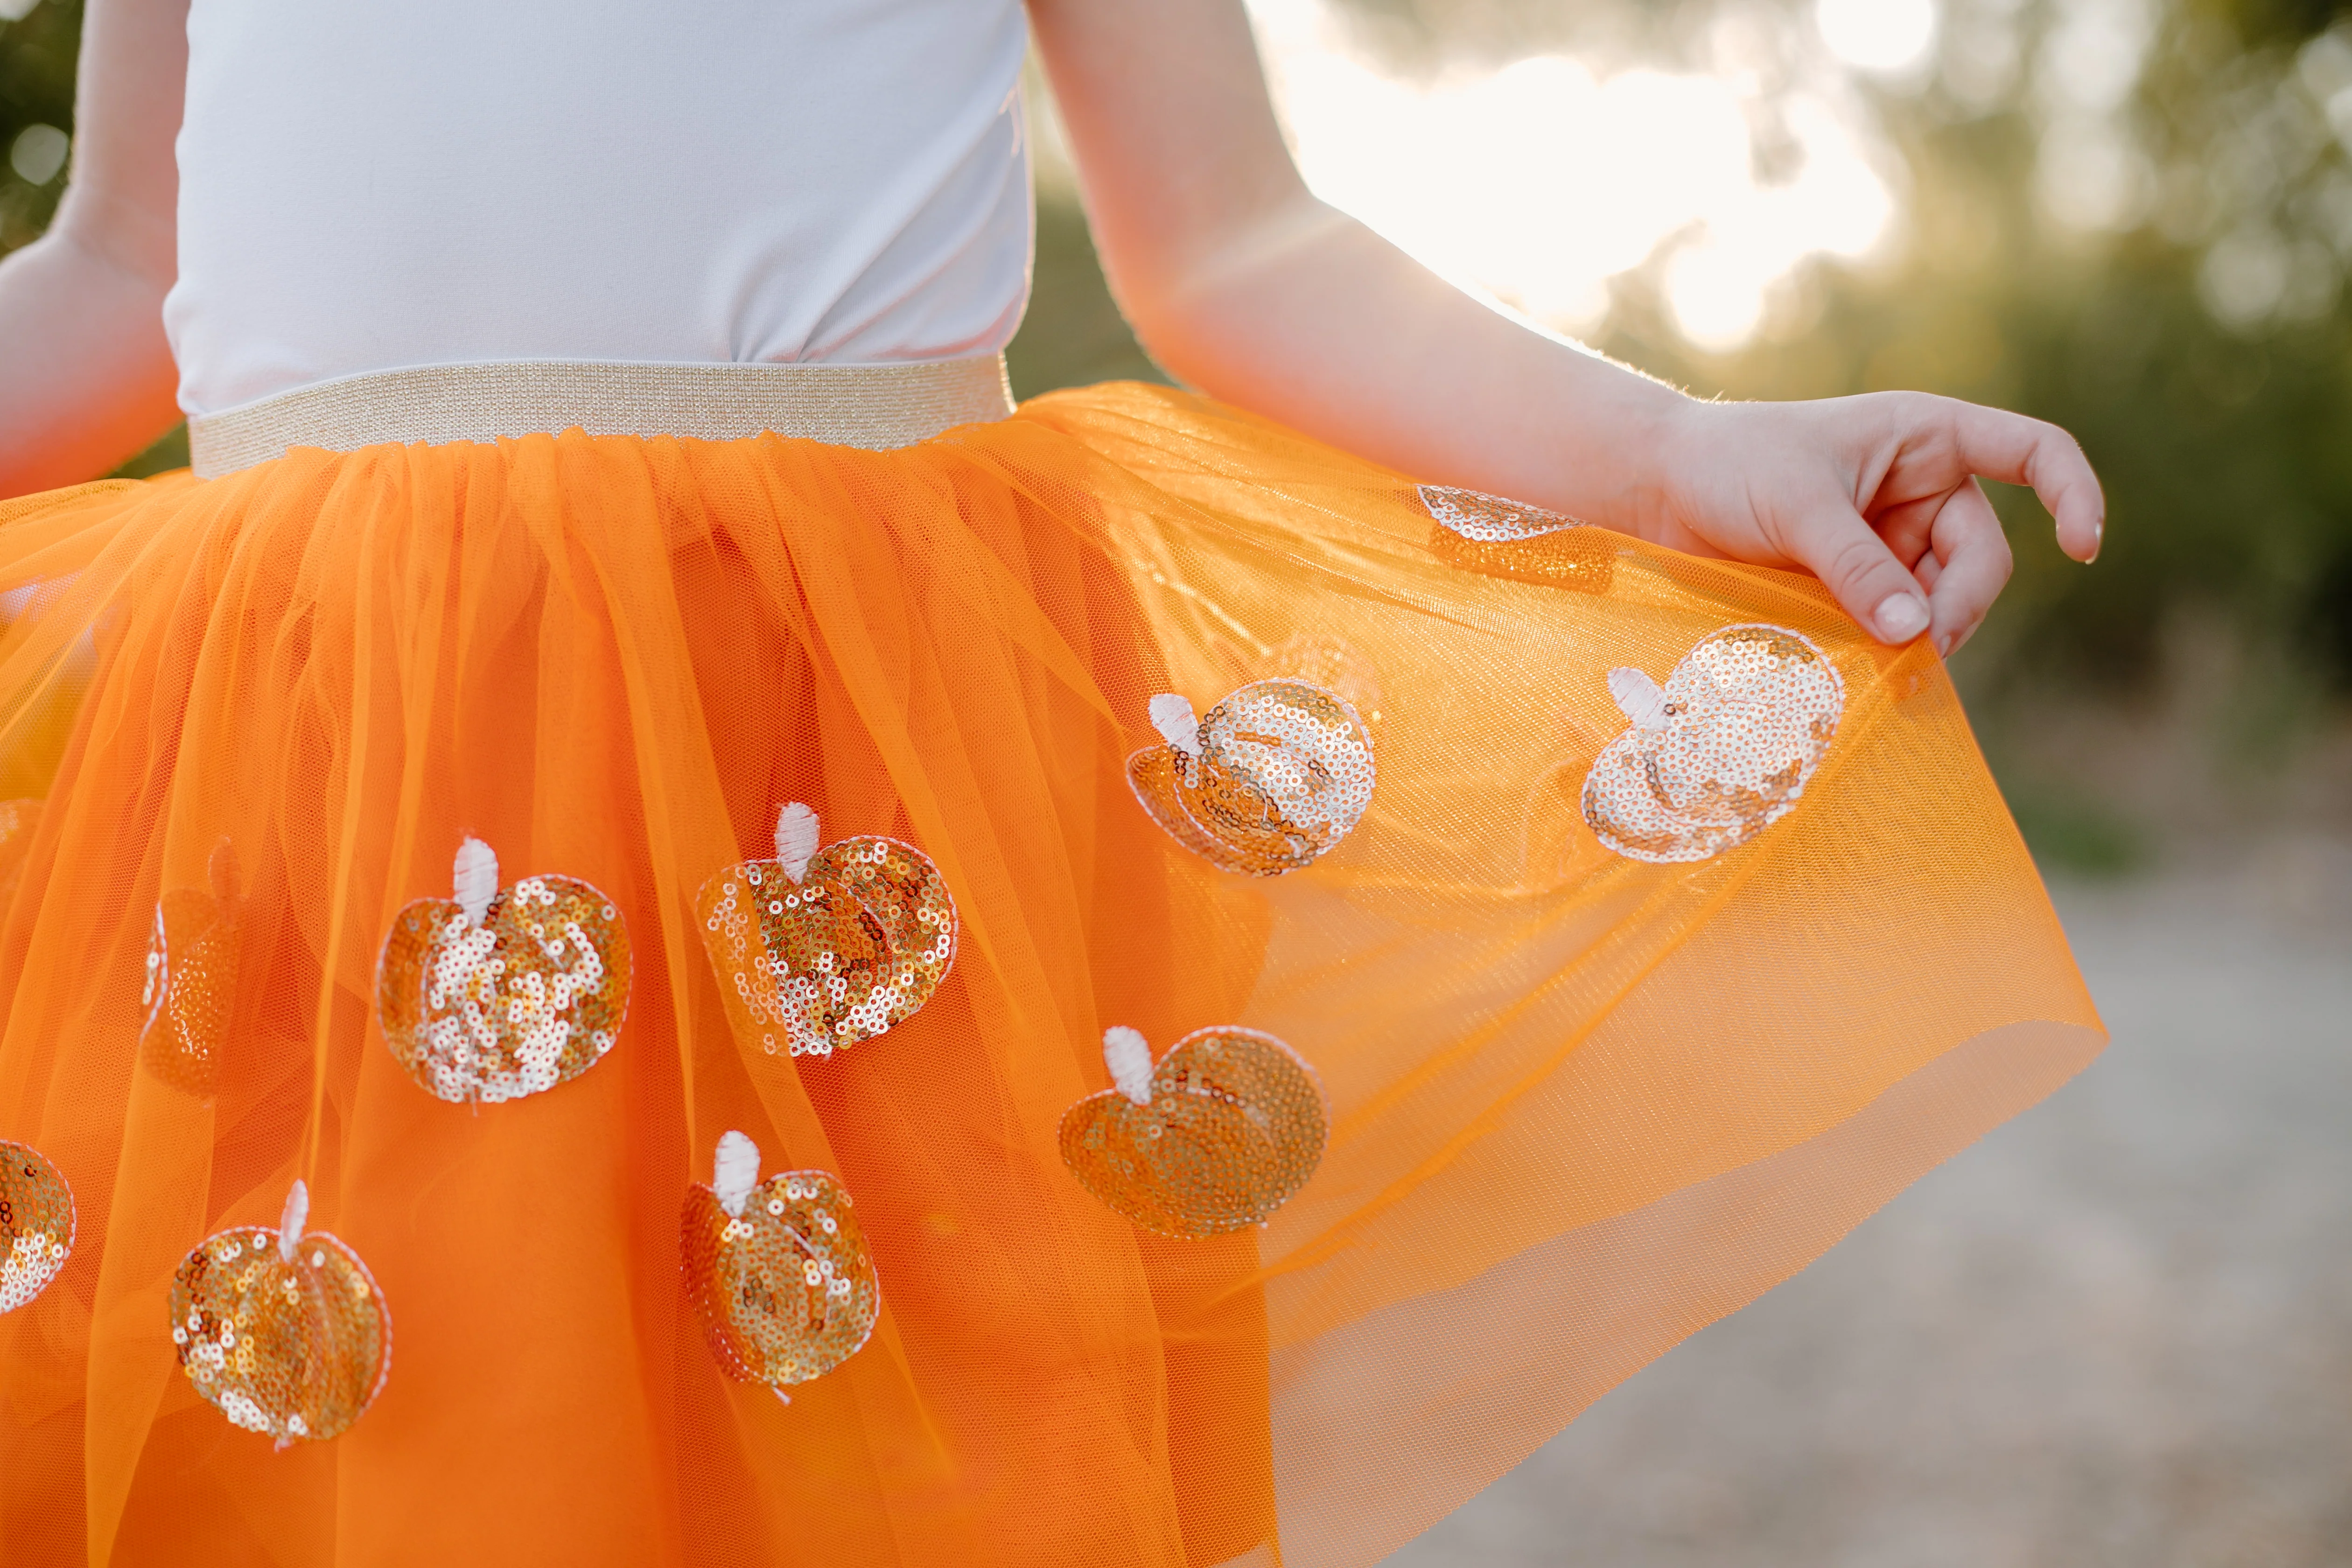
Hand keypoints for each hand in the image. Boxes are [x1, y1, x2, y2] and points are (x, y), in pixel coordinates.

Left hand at [1643, 393, 2104, 655]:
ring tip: (1880, 662)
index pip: (2033, 452)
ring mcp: (1892, 540)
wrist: (1658, 490)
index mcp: (1926, 437)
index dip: (2072, 493)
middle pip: (1981, 558)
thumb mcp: (1798, 508)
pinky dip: (1888, 647)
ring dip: (1919, 634)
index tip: (2082, 547)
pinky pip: (1897, 622)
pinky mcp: (1858, 584)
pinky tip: (1867, 670)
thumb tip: (1916, 634)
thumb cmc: (1729, 466)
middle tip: (1918, 648)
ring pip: (1940, 601)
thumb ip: (1857, 567)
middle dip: (1958, 605)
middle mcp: (1921, 488)